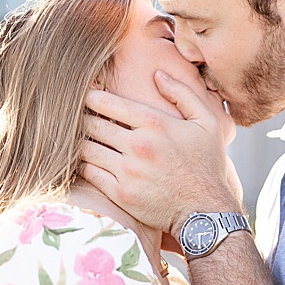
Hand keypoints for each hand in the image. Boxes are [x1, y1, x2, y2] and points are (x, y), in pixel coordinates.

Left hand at [82, 73, 241, 235]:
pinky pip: (89, 173)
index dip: (91, 97)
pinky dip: (84, 165)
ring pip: (86, 149)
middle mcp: (138, 146)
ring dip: (81, 142)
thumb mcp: (206, 123)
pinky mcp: (120, 194)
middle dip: (82, 118)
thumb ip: (182, 94)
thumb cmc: (206, 165)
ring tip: (80, 139)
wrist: (205, 211)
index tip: (86, 96)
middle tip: (77, 117)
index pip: (109, 103)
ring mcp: (127, 171)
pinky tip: (87, 161)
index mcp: (156, 124)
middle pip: (92, 125)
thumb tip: (158, 74)